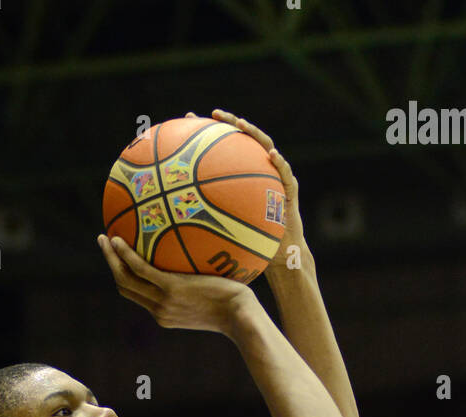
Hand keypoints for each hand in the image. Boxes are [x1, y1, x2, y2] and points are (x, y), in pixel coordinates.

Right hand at [96, 232, 252, 333]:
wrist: (241, 317)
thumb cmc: (236, 307)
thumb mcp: (215, 302)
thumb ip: (202, 289)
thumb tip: (205, 267)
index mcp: (165, 315)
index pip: (138, 296)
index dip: (124, 278)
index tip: (119, 261)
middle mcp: (159, 311)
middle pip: (125, 287)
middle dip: (111, 265)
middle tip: (104, 243)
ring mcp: (164, 301)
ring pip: (126, 279)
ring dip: (111, 258)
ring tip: (104, 238)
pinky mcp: (171, 289)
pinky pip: (141, 269)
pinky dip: (126, 255)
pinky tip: (120, 240)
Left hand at [186, 108, 303, 273]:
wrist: (278, 254)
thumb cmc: (250, 242)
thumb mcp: (223, 228)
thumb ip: (206, 217)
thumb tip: (175, 218)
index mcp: (243, 174)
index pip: (226, 147)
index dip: (209, 132)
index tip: (190, 119)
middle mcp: (259, 170)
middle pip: (245, 139)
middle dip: (230, 123)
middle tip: (215, 114)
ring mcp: (276, 176)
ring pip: (266, 147)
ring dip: (254, 134)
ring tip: (242, 125)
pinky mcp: (290, 189)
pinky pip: (285, 174)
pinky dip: (280, 163)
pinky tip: (272, 155)